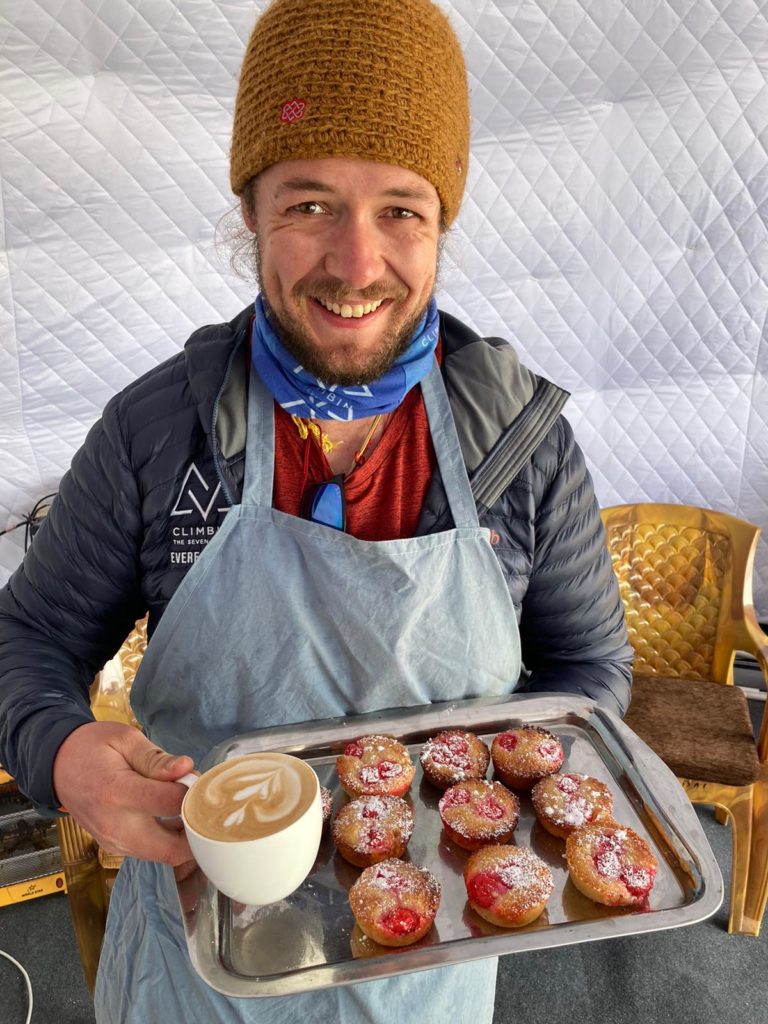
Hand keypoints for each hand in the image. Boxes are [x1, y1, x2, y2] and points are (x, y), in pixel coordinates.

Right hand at [52, 721, 194, 865]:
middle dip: (196, 830)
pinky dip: (168, 839)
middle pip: (172, 848)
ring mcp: (113, 842)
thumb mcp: (125, 740)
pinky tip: (172, 815)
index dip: (192, 792)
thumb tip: (187, 768)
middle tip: (202, 805)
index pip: (170, 804)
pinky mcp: (114, 847)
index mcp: (118, 792)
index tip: (195, 779)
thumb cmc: (93, 748)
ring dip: (183, 837)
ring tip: (187, 807)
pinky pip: (151, 853)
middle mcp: (115, 825)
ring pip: (164, 856)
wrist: (58, 766)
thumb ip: (157, 759)